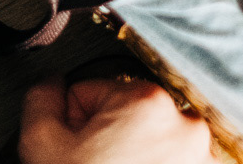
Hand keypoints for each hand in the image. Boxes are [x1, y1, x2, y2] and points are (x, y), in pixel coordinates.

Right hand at [19, 76, 213, 163]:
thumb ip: (44, 95)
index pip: (95, 91)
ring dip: (136, 155)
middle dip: (109, 137)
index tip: (79, 148)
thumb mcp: (40, 142)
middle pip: (128, 114)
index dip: (77, 121)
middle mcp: (184, 125)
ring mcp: (202, 157)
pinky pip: (174, 162)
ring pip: (153, 140)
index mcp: (145, 102)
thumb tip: (55, 86)